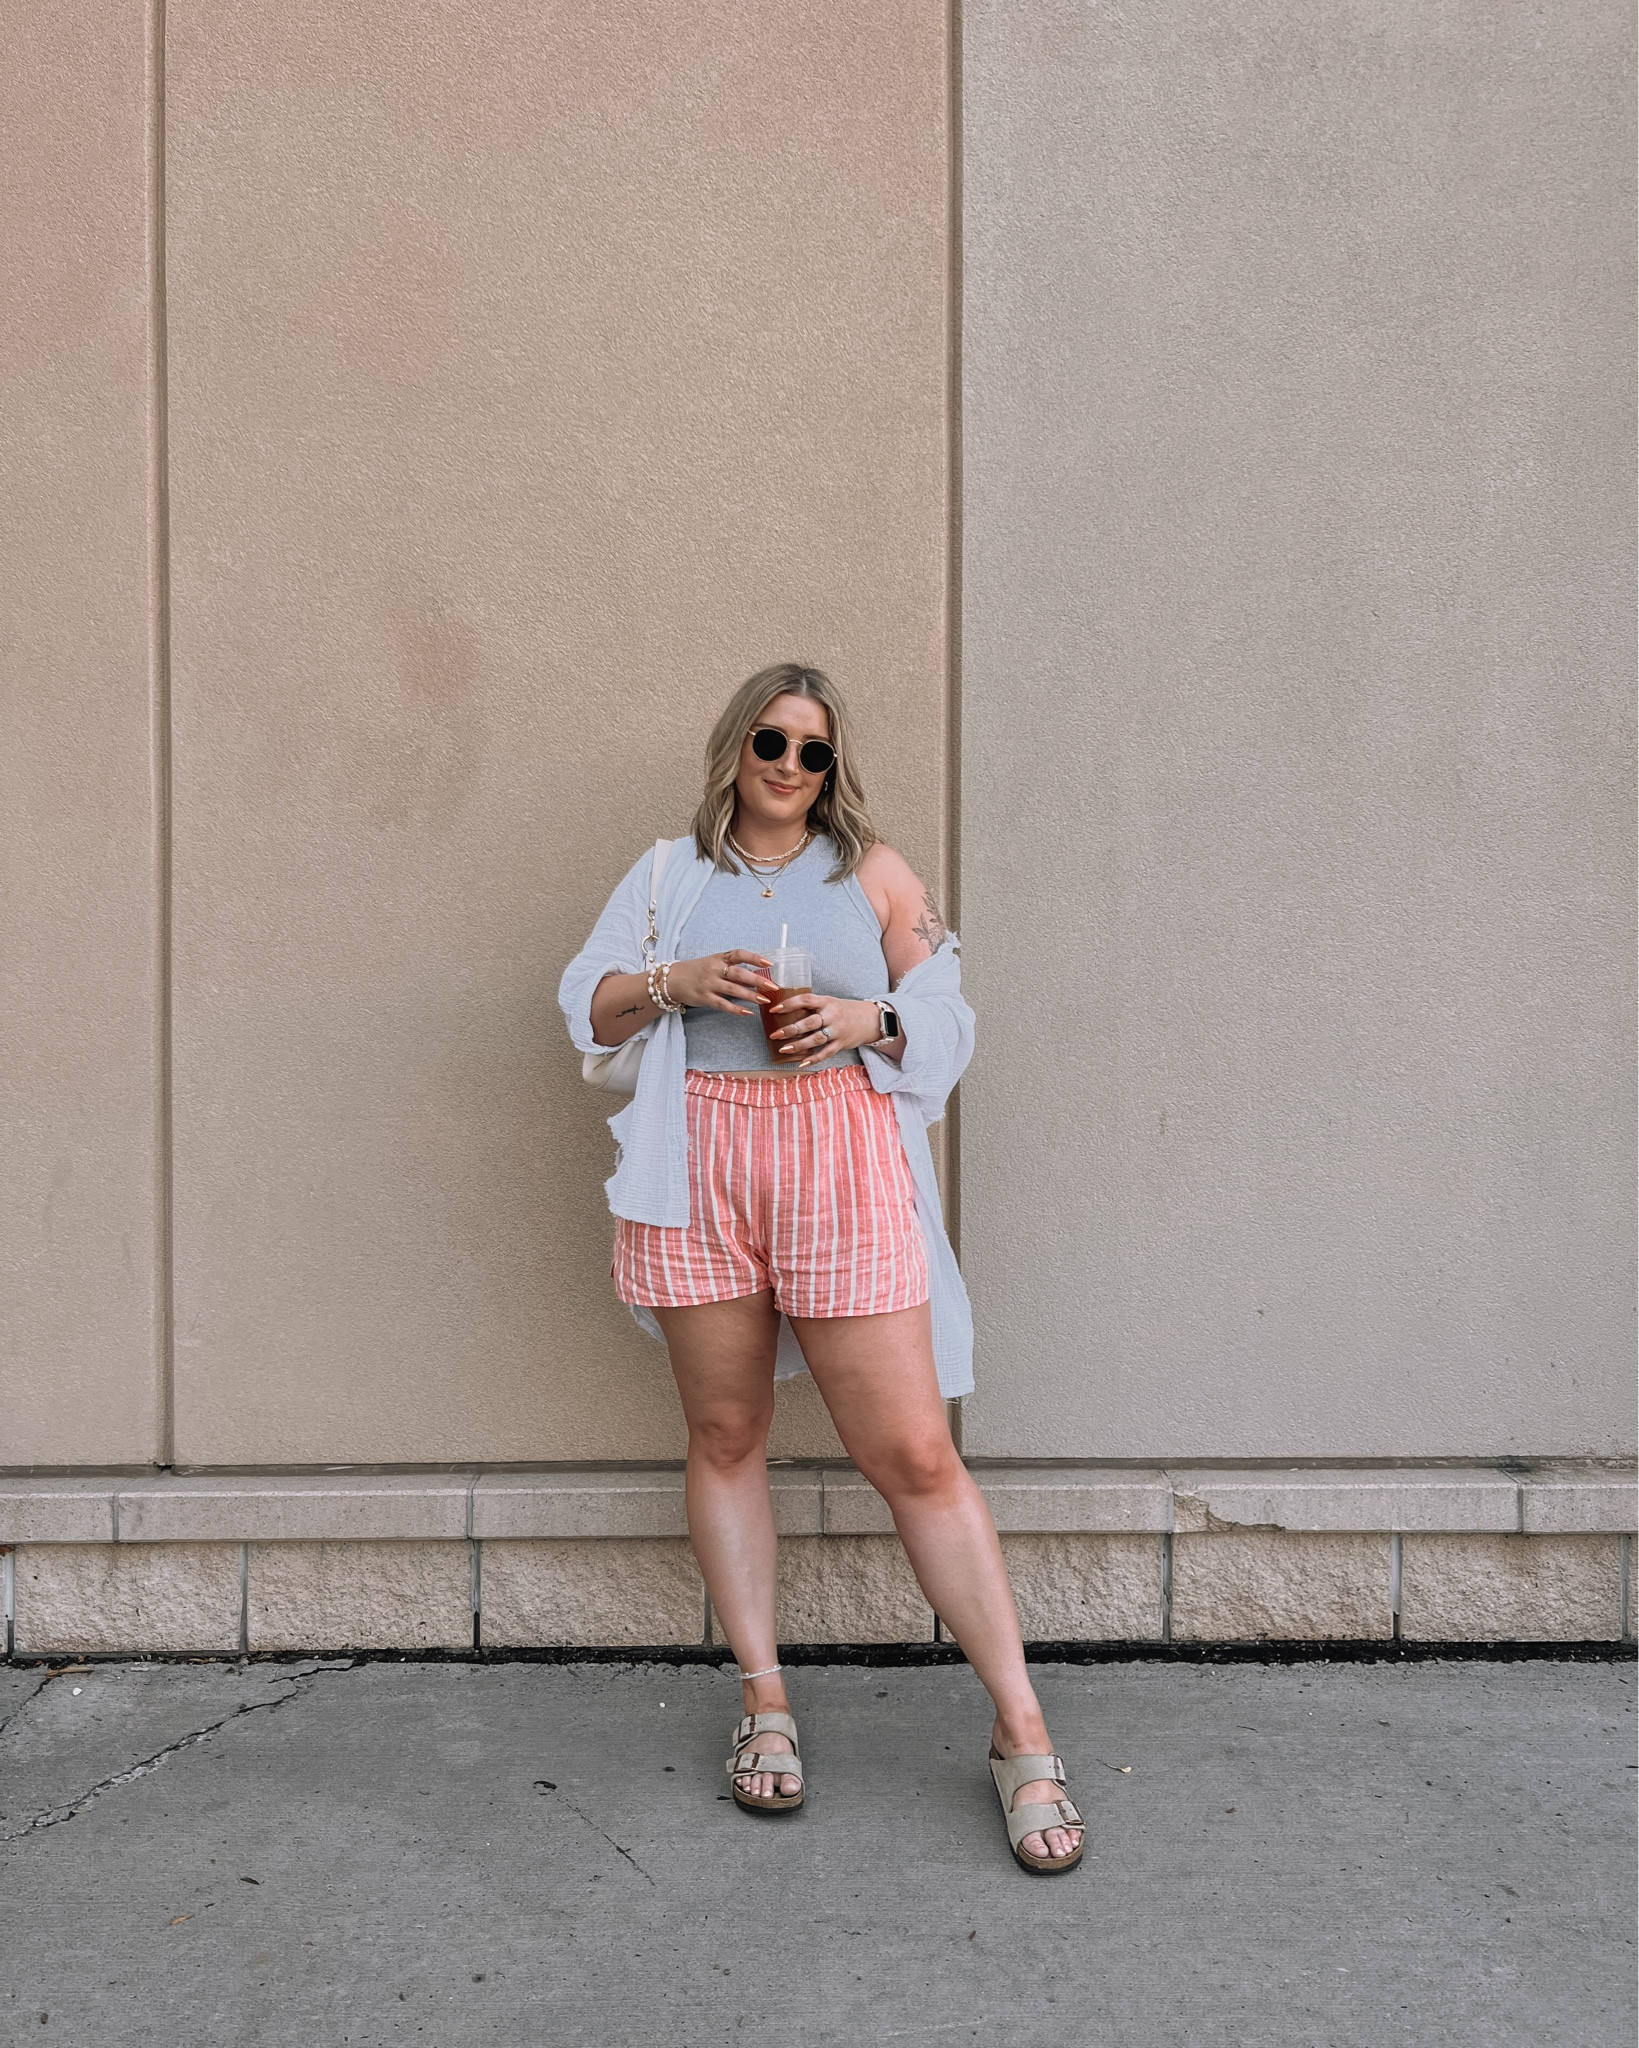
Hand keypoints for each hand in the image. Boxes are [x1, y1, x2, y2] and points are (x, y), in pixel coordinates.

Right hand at [664, 951, 775, 1015]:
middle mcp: (714, 969)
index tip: (769, 963)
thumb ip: (732, 968)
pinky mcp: (704, 998)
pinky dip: (737, 1009)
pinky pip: (723, 1005)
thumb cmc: (697, 971)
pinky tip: (748, 1012)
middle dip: (757, 980)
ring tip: (765, 1000)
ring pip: (733, 990)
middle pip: (739, 973)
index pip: (739, 954)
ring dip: (751, 996)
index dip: (754, 958)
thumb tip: (756, 975)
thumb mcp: (713, 963)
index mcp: (719, 958)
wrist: (671, 980)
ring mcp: (709, 984)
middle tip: (773, 986)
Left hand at [766, 992, 881, 1066]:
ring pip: (816, 1039)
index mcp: (827, 1001)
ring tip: (783, 1049)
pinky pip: (826, 1053)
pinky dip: (813, 1059)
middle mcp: (832, 1015)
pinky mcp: (842, 1044)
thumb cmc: (844, 1010)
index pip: (806, 1000)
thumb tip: (786, 1012)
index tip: (774, 1009)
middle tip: (775, 1035)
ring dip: (798, 1045)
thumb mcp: (830, 1002)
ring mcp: (838, 1031)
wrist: (871, 1019)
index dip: (789, 1004)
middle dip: (791, 1029)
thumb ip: (813, 1007)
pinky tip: (801, 1063)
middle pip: (809, 1023)